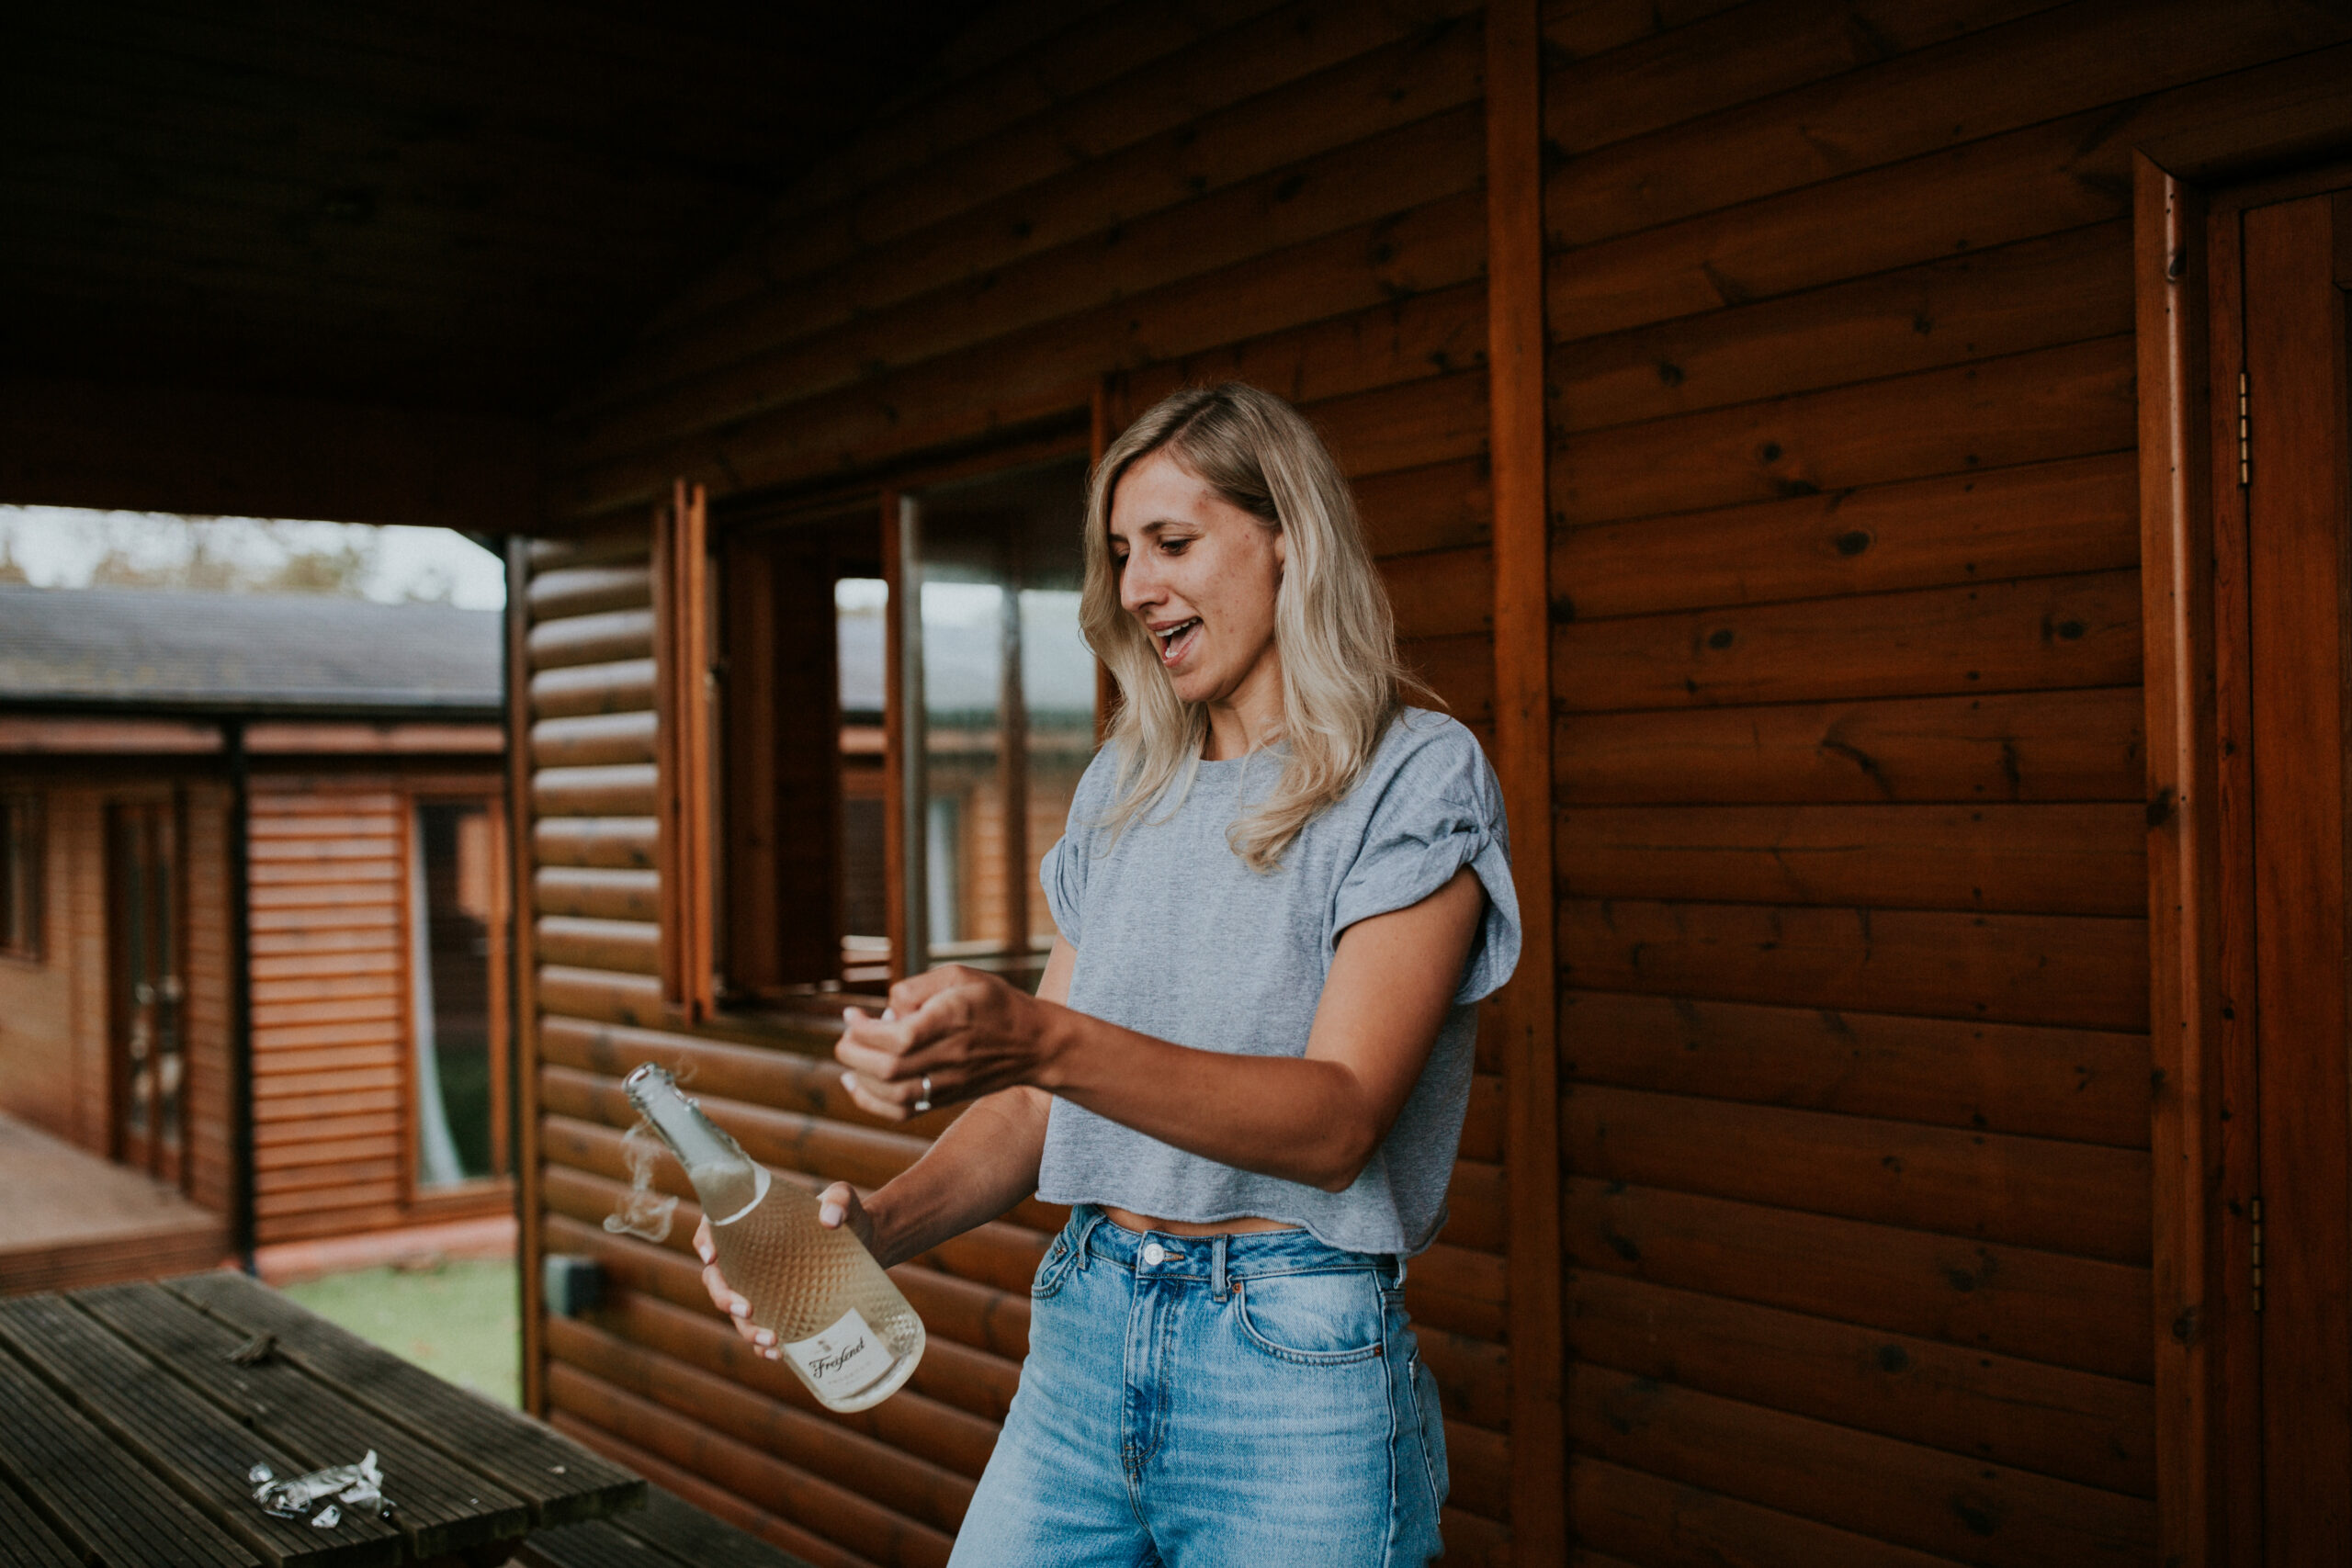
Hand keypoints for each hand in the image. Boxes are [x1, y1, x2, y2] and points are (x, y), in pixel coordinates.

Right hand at [696, 1183, 874, 1358]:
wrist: (864, 1243)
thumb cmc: (845, 1215)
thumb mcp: (843, 1200)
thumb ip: (838, 1201)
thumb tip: (829, 1220)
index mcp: (752, 1221)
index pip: (714, 1226)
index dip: (704, 1239)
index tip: (712, 1256)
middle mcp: (746, 1255)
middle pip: (716, 1277)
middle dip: (724, 1297)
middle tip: (748, 1309)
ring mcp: (758, 1284)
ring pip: (734, 1310)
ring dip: (746, 1330)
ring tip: (772, 1341)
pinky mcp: (775, 1306)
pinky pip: (758, 1328)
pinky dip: (762, 1347)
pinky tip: (779, 1354)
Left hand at [835, 965, 1058, 1121]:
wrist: (1034, 1044)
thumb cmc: (994, 1002)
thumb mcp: (960, 976)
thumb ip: (917, 986)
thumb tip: (885, 1010)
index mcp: (951, 1022)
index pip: (897, 1037)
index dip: (864, 1029)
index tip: (852, 1014)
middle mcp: (949, 1057)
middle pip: (888, 1068)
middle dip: (853, 1050)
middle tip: (847, 1031)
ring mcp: (947, 1083)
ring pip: (891, 1093)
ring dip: (858, 1074)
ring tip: (850, 1051)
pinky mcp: (945, 1098)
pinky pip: (901, 1111)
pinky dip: (870, 1101)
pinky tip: (854, 1083)